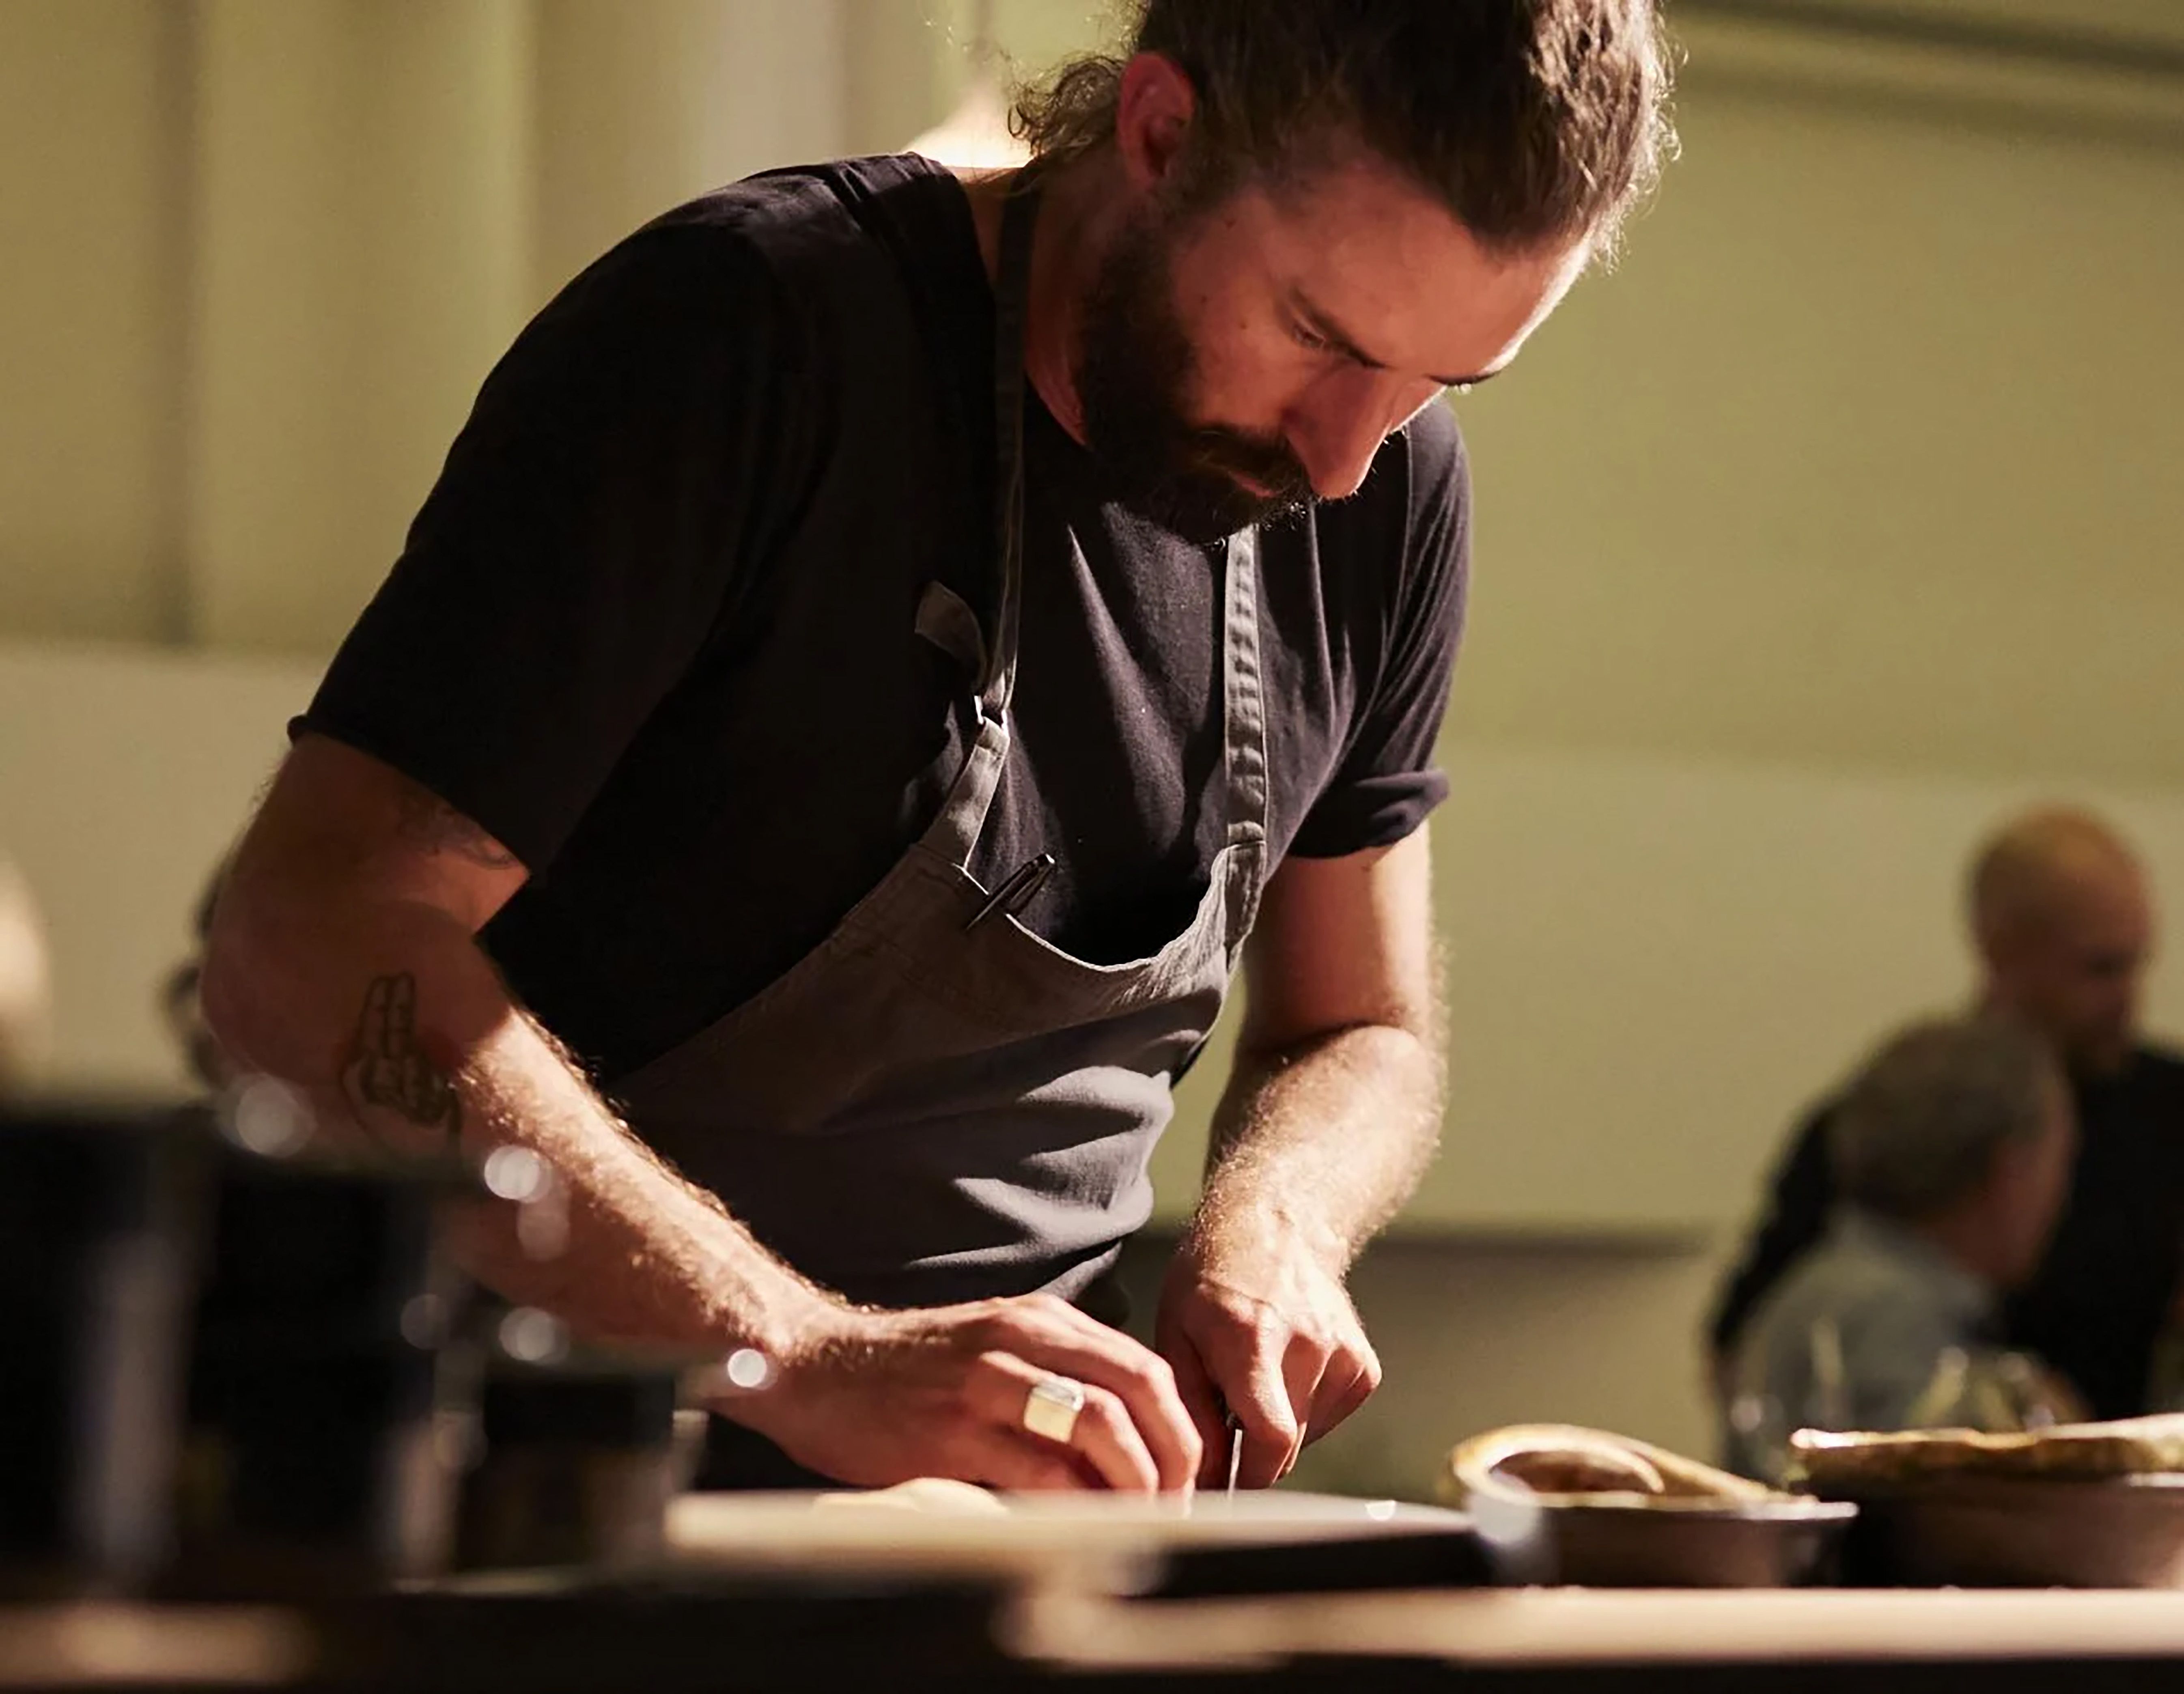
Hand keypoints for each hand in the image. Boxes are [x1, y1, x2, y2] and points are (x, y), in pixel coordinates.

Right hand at [732, 1293, 1202, 1493]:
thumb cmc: (911, 1369)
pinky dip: (1075, 1504)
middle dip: (1174, 1454)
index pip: (1143, 1366)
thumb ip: (1056, 1374)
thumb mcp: (995, 1347)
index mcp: (1040, 1321)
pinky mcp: (952, 1433)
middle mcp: (1022, 1340)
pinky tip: (1081, 1527)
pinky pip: (1039, 1471)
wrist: (814, 1367)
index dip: (1179, 1427)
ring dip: (1135, 1481)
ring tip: (1139, 1520)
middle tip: (1177, 1504)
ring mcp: (987, 1383)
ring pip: (1099, 1424)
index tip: (1183, 1477)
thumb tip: (1129, 1437)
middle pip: (1139, 1388)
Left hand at [1155, 1220, 1380, 1488]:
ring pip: (1307, 1435)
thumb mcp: (1176, 1334)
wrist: (1275, 1229)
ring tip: (1254, 1381)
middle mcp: (1309, 1345)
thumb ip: (1189, 1407)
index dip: (1246, 1477)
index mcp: (1254, 1338)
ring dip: (1277, 1428)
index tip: (1222, 1488)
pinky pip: (1329, 1417)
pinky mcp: (1364, 1366)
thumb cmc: (1212, 1281)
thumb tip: (1203, 1475)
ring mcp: (1344, 1354)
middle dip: (1250, 1452)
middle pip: (1286, 1445)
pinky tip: (1285, 1373)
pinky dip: (1303, 1412)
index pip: (1270, 1437)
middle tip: (1223, 1421)